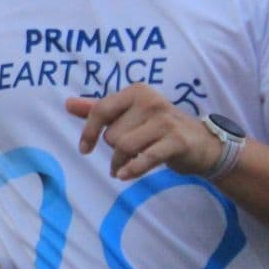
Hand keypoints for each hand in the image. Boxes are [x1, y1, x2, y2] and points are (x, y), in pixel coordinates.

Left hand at [66, 85, 221, 180]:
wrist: (201, 143)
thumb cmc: (157, 127)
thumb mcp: (129, 115)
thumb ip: (99, 109)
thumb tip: (67, 104)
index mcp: (136, 92)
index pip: (100, 110)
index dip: (88, 132)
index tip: (84, 149)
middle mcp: (151, 101)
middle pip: (112, 134)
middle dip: (114, 149)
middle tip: (126, 154)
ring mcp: (165, 121)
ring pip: (124, 147)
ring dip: (120, 162)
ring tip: (125, 166)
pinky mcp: (177, 141)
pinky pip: (146, 157)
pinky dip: (132, 169)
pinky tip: (124, 175)